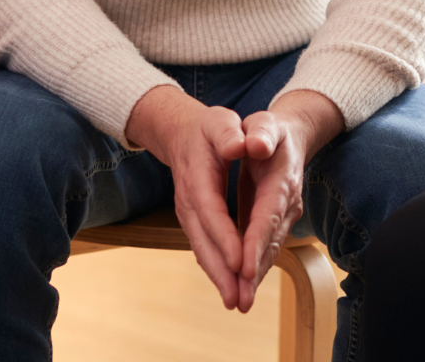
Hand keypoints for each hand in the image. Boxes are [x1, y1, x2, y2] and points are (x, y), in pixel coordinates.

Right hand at [126, 86, 249, 307]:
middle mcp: (190, 200)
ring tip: (237, 302)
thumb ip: (230, 133)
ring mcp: (189, 213)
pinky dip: (218, 269)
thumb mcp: (221, 122)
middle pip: (204, 240)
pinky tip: (231, 287)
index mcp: (199, 176)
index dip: (226, 238)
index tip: (240, 262)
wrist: (183, 133)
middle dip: (221, 271)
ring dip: (219, 277)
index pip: (212, 211)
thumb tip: (241, 146)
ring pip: (203, 250)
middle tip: (238, 299)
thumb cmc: (210, 127)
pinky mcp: (196, 221)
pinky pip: (206, 248)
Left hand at [233, 90, 342, 310]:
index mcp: (281, 177)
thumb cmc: (269, 129)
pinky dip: (252, 268)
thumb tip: (254, 145)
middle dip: (254, 270)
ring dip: (253, 277)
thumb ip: (261, 132)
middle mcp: (287, 201)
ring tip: (237, 302)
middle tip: (239, 299)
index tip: (244, 268)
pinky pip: (264, 248)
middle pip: (270, 240)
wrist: (287, 137)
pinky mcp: (275, 223)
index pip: (267, 213)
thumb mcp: (264, 122)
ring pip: (268, 250)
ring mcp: (284, 214)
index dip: (256, 240)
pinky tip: (238, 287)